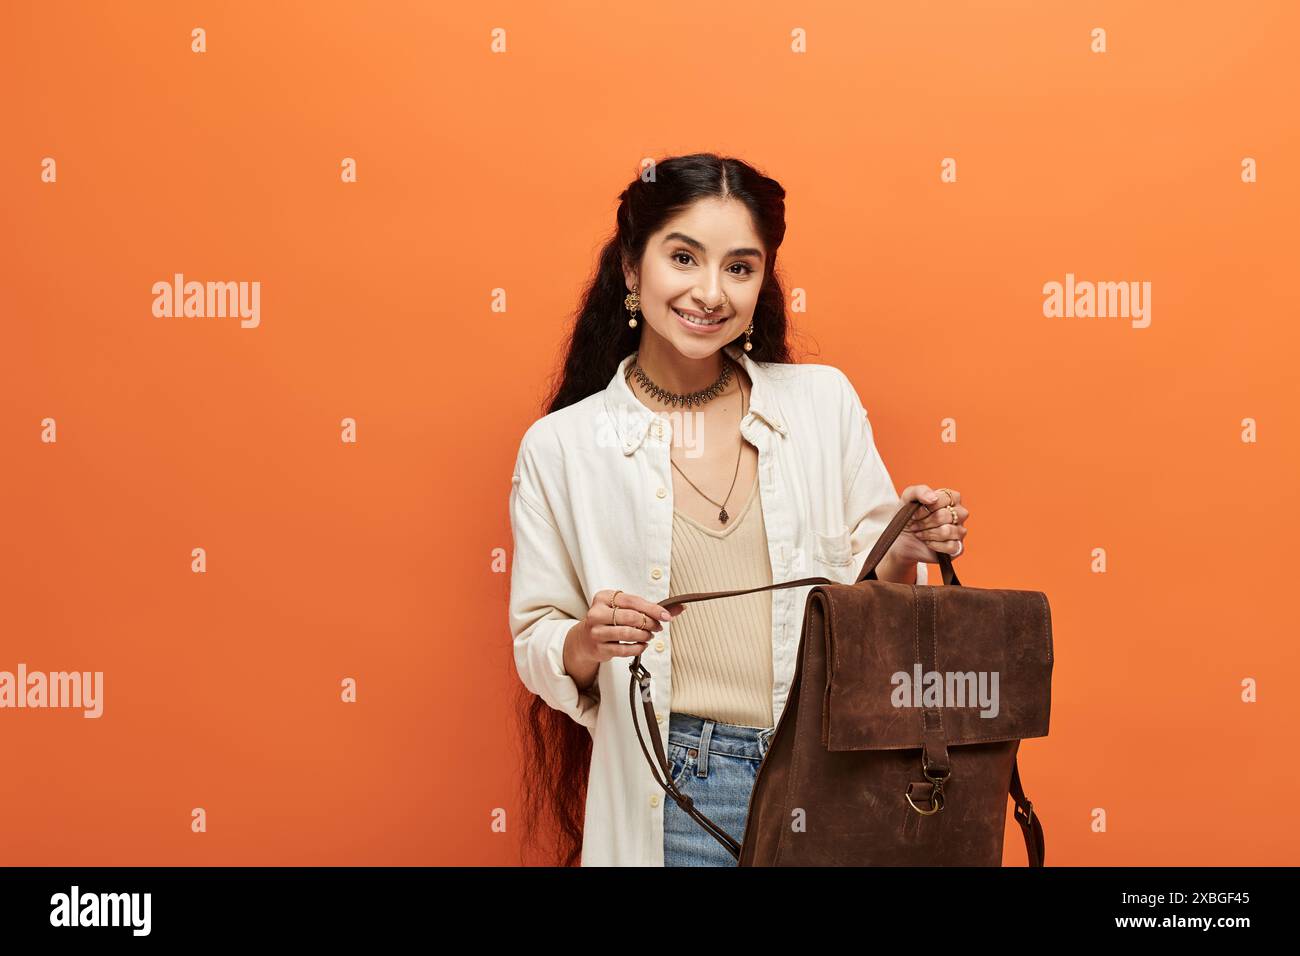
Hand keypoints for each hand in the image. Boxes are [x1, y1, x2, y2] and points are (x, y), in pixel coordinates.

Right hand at [570, 589, 685, 664]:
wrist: (585, 639)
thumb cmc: (609, 620)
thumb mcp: (624, 608)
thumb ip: (650, 607)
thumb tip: (680, 607)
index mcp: (603, 597)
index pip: (633, 601)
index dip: (653, 609)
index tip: (667, 616)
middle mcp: (597, 613)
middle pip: (631, 617)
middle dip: (650, 623)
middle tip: (658, 627)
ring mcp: (596, 631)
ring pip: (628, 633)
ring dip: (644, 636)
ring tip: (649, 636)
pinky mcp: (598, 648)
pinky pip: (624, 650)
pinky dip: (638, 648)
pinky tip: (642, 645)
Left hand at [889, 485, 967, 563]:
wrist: (901, 540)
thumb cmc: (908, 517)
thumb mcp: (908, 498)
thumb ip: (920, 491)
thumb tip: (933, 498)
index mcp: (951, 498)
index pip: (947, 498)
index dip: (928, 507)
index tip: (915, 513)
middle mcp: (959, 513)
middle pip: (946, 516)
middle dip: (925, 522)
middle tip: (915, 525)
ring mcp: (959, 531)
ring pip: (947, 531)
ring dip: (927, 533)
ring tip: (919, 534)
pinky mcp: (957, 548)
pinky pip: (951, 546)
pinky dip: (934, 545)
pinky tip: (927, 543)